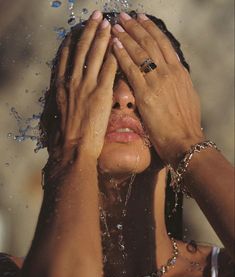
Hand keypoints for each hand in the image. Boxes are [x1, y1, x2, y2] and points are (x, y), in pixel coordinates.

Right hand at [48, 11, 116, 165]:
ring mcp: (86, 86)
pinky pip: (109, 69)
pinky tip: (120, 46)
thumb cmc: (66, 134)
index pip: (66, 55)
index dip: (74, 39)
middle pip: (81, 49)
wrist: (73, 148)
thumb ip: (64, 95)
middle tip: (97, 17)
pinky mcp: (101, 93)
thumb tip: (66, 89)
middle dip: (90, 30)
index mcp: (60, 84)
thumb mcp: (59, 110)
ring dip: (103, 37)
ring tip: (109, 24)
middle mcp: (72, 80)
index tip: (79, 28)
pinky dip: (114, 55)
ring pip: (95, 54)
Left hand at [111, 13, 204, 166]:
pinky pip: (132, 69)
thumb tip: (168, 73)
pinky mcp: (146, 94)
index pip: (163, 43)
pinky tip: (114, 46)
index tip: (140, 19)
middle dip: (135, 28)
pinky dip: (122, 56)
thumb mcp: (185, 96)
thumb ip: (175, 81)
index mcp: (179, 72)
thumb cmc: (185, 123)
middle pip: (150, 43)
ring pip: (140, 52)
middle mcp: (169, 72)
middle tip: (123, 18)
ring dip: (126, 37)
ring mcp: (158, 81)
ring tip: (115, 27)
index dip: (150, 29)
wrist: (185, 141)